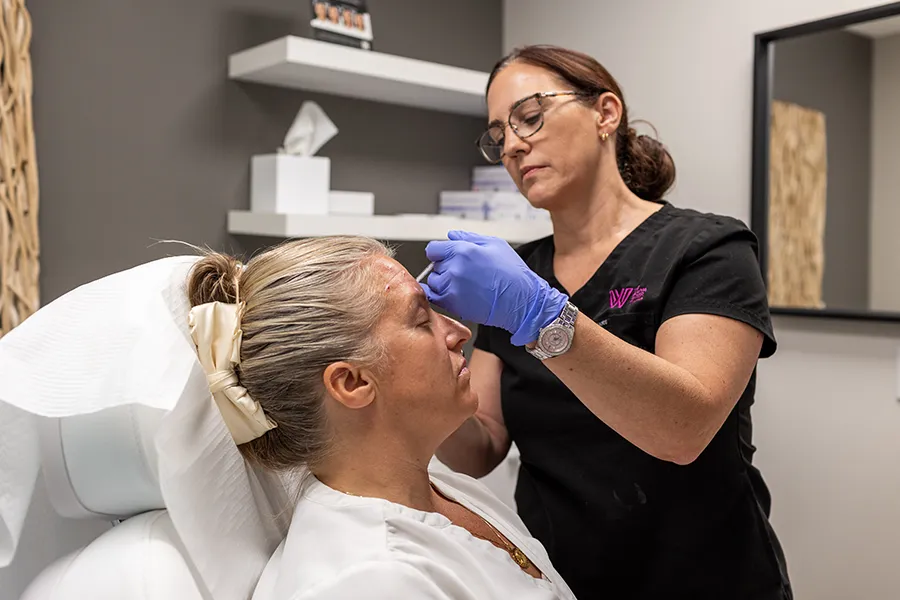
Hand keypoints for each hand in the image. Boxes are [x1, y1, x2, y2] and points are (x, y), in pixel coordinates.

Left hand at [422, 231, 568, 345]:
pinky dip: (440, 296)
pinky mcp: (453, 304)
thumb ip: (469, 238)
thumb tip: (452, 236)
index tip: (446, 257)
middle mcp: (454, 268)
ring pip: (434, 282)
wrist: (521, 301)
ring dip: (443, 283)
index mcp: (463, 250)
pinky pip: (435, 298)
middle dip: (445, 267)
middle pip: (435, 266)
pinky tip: (455, 295)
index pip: (433, 249)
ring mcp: (452, 287)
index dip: (440, 252)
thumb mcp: (495, 244)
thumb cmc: (513, 273)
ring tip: (463, 285)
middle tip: (463, 273)